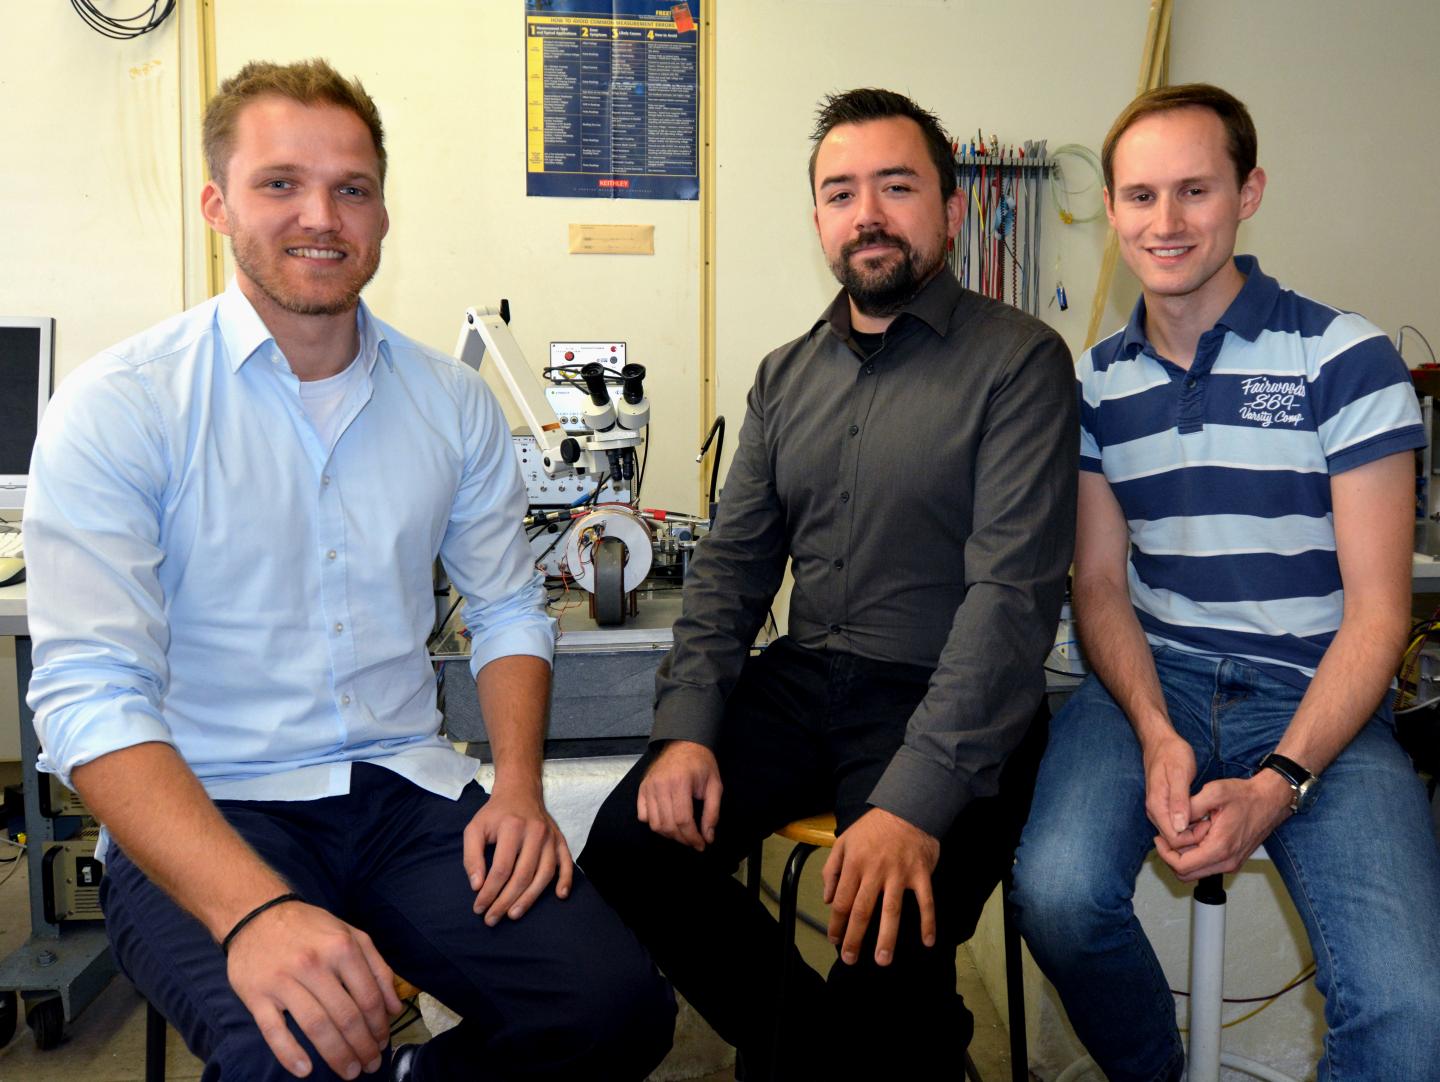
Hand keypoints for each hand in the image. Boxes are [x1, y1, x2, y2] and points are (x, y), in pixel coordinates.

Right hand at [226, 899, 401, 1078]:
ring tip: (348, 1072)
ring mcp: (284, 980)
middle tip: (369, 1066)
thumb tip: (395, 1008)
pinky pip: (274, 1030)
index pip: (368, 997)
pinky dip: (290, 1054)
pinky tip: (305, 1070)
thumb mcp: (351, 935)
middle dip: (362, 1046)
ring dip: (336, 1055)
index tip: (383, 1043)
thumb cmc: (310, 928)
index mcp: (342, 948)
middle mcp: (315, 964)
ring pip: (316, 1026)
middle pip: (345, 1016)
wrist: (256, 914)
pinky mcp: (257, 995)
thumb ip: (378, 968)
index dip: (379, 1026)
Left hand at [464, 783, 573, 925]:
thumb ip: (471, 856)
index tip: (479, 908)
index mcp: (512, 827)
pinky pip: (567, 862)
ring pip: (544, 874)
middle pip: (523, 875)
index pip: (501, 868)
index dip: (490, 892)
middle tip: (492, 919)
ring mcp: (551, 837)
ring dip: (530, 899)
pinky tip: (560, 896)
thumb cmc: (495, 814)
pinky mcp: (560, 840)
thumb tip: (477, 885)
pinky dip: (566, 880)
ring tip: (514, 914)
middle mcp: (535, 832)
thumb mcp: (474, 829)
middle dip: (506, 901)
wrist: (520, 792)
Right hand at [636, 740, 722, 850]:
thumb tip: (708, 836)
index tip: (701, 844)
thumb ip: (712, 812)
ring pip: (654, 824)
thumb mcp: (715, 785)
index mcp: (680, 783)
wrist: (684, 743)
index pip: (683, 820)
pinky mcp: (642, 788)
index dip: (692, 837)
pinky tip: (667, 822)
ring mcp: (648, 787)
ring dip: (669, 834)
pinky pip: (643, 815)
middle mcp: (660, 785)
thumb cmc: (701, 764)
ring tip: (682, 833)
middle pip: (668, 825)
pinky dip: (654, 824)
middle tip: (694, 841)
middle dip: (683, 839)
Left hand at [821, 808, 939, 967]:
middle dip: (855, 938)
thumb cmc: (873, 826)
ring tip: (883, 960)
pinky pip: (926, 902)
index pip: (842, 901)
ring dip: (887, 937)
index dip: (837, 924)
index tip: (835, 941)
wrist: (907, 806)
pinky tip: (928, 941)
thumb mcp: (844, 840)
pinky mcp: (921, 874)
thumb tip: (828, 899)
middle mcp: (875, 871)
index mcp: (854, 864)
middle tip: (851, 960)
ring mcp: (899, 874)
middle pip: (862, 910)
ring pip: (891, 910)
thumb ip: (832, 869)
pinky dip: (928, 922)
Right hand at [1141, 730, 1200, 850]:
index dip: (1192, 838)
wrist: (1161, 742)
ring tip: (1209, 818)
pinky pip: (1176, 825)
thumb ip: (1179, 800)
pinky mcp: (1165, 807)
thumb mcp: (1180, 774)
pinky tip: (1202, 815)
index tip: (1208, 824)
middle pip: (1174, 840)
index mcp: (1157, 806)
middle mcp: (1155, 811)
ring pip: (1175, 834)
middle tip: (1211, 822)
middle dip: (1194, 837)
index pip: (1173, 838)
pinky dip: (1190, 825)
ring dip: (1193, 832)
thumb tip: (1180, 826)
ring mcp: (1158, 810)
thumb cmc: (1172, 754)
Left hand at [1154, 770, 1291, 880]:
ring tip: (1184, 832)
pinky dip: (1196, 854)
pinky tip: (1196, 834)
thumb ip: (1189, 807)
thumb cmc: (1245, 796)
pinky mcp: (1233, 860)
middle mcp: (1226, 861)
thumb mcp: (1213, 792)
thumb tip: (1172, 821)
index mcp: (1219, 848)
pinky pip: (1207, 865)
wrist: (1270, 800)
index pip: (1182, 866)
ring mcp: (1231, 863)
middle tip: (1166, 836)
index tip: (1159, 838)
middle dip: (1171, 856)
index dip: (1164, 853)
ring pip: (1196, 871)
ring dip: (1184, 855)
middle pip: (1186, 873)